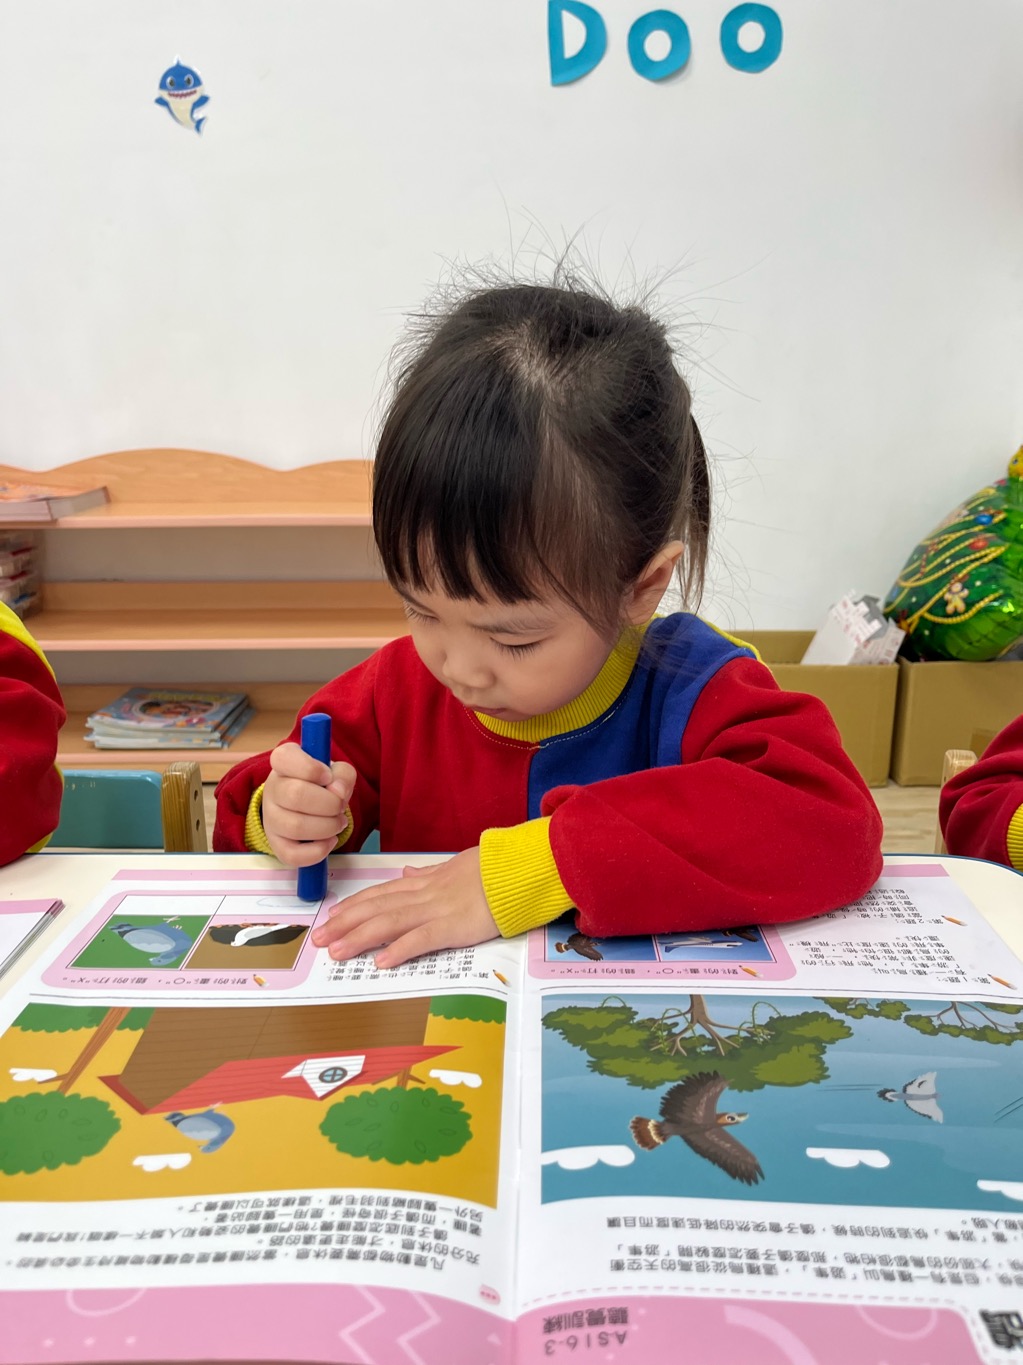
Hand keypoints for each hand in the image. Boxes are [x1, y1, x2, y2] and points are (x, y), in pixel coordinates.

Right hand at [261, 741, 355, 867]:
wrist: (308, 806)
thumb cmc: (322, 784)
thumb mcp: (337, 772)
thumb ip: (343, 775)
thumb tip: (338, 792)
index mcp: (283, 762)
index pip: (284, 757)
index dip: (311, 769)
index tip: (327, 776)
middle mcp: (272, 788)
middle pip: (295, 795)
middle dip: (329, 804)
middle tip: (340, 806)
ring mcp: (270, 818)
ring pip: (294, 826)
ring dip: (327, 827)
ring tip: (338, 823)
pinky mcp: (276, 844)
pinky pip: (292, 854)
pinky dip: (318, 851)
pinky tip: (330, 841)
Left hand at [312, 848, 498, 967]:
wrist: (518, 870)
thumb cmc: (490, 871)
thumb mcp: (453, 866)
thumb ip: (428, 874)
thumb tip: (407, 873)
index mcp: (424, 882)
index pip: (380, 894)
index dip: (353, 906)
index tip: (331, 917)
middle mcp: (423, 894)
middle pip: (377, 908)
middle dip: (345, 924)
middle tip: (319, 940)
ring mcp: (437, 909)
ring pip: (390, 922)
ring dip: (360, 937)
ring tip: (337, 952)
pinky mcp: (455, 926)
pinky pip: (422, 939)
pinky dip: (400, 949)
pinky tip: (381, 962)